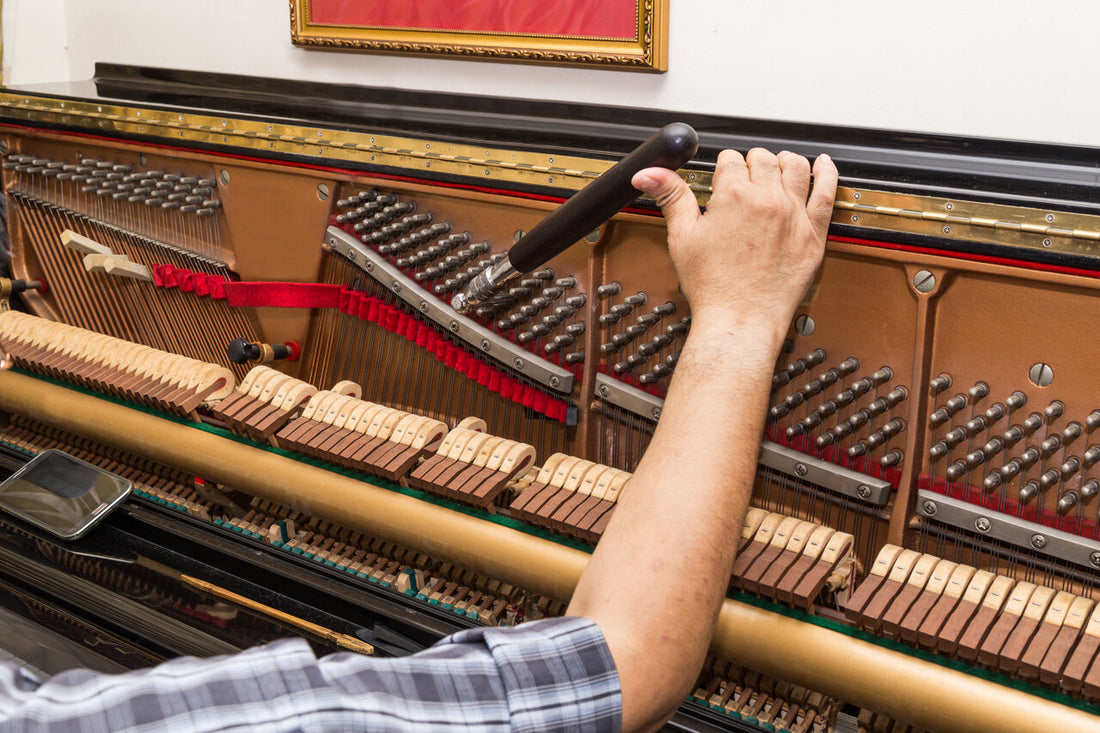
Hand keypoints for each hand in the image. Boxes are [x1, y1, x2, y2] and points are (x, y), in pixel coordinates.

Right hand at [632, 149, 836, 346]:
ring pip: (795, 167)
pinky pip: (827, 192)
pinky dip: (827, 172)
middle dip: (751, 164)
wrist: (740, 322)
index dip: (724, 167)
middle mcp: (767, 200)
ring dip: (784, 162)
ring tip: (778, 167)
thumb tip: (648, 174)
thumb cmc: (712, 287)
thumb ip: (670, 197)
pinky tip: (823, 164)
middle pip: (763, 159)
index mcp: (733, 196)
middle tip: (745, 179)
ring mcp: (794, 215)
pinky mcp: (814, 234)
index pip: (730, 160)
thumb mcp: (682, 237)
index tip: (722, 178)